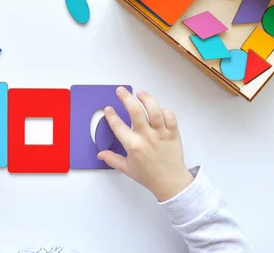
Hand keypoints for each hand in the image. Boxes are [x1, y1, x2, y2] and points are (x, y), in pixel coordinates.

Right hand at [98, 87, 193, 201]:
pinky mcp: (173, 133)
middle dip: (126, 98)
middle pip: (136, 112)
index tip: (108, 109)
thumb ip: (112, 159)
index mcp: (133, 146)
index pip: (118, 126)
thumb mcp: (127, 168)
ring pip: (154, 110)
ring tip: (140, 93)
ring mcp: (161, 134)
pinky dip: (165, 110)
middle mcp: (147, 137)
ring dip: (146, 99)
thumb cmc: (149, 176)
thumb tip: (100, 154)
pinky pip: (170, 117)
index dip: (111, 115)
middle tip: (121, 91)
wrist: (170, 182)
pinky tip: (158, 107)